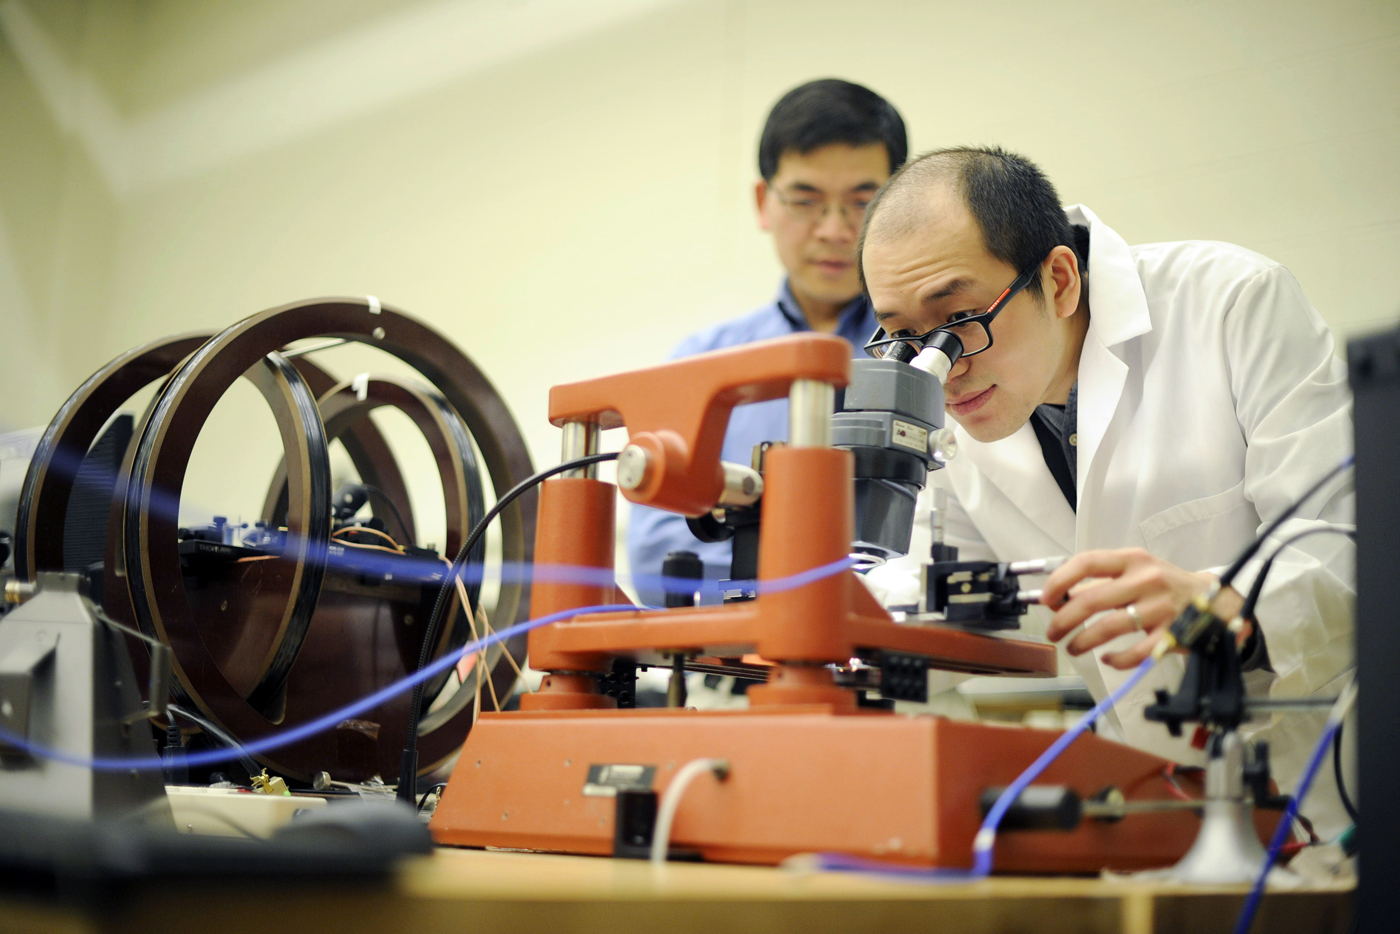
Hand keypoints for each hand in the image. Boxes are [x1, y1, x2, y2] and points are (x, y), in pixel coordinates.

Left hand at [1040, 548, 1245, 668]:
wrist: (1217, 602)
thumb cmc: (1166, 585)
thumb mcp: (1137, 570)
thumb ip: (1103, 580)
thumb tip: (1060, 596)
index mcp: (1133, 559)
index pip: (1087, 562)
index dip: (1060, 580)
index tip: (1046, 598)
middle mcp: (1146, 580)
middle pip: (1091, 600)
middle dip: (1063, 620)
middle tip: (1053, 631)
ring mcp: (1161, 608)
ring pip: (1108, 628)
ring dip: (1082, 641)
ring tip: (1073, 647)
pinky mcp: (1173, 634)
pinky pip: (1136, 653)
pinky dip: (1116, 660)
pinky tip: (1107, 659)